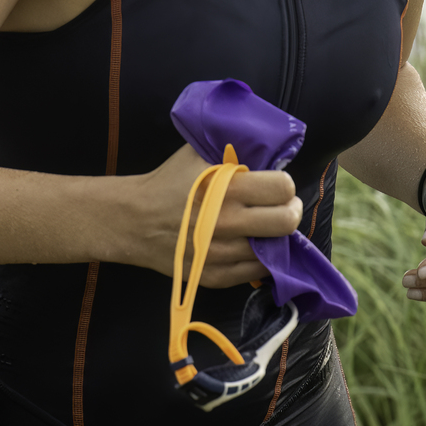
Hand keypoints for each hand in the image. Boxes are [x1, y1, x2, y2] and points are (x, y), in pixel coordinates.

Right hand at [131, 143, 302, 287]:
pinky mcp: (216, 277)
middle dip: (290, 211)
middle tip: (283, 207)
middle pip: (287, 222)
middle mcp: (227, 223)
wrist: (135, 220)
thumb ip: (231, 150)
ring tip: (264, 226)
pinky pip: (256, 271)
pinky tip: (252, 244)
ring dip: (274, 237)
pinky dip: (260, 258)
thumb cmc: (169, 182)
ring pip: (274, 249)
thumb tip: (267, 147)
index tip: (278, 186)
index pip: (282, 188)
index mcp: (227, 188)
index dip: (285, 186)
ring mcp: (222, 254)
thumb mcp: (198, 153)